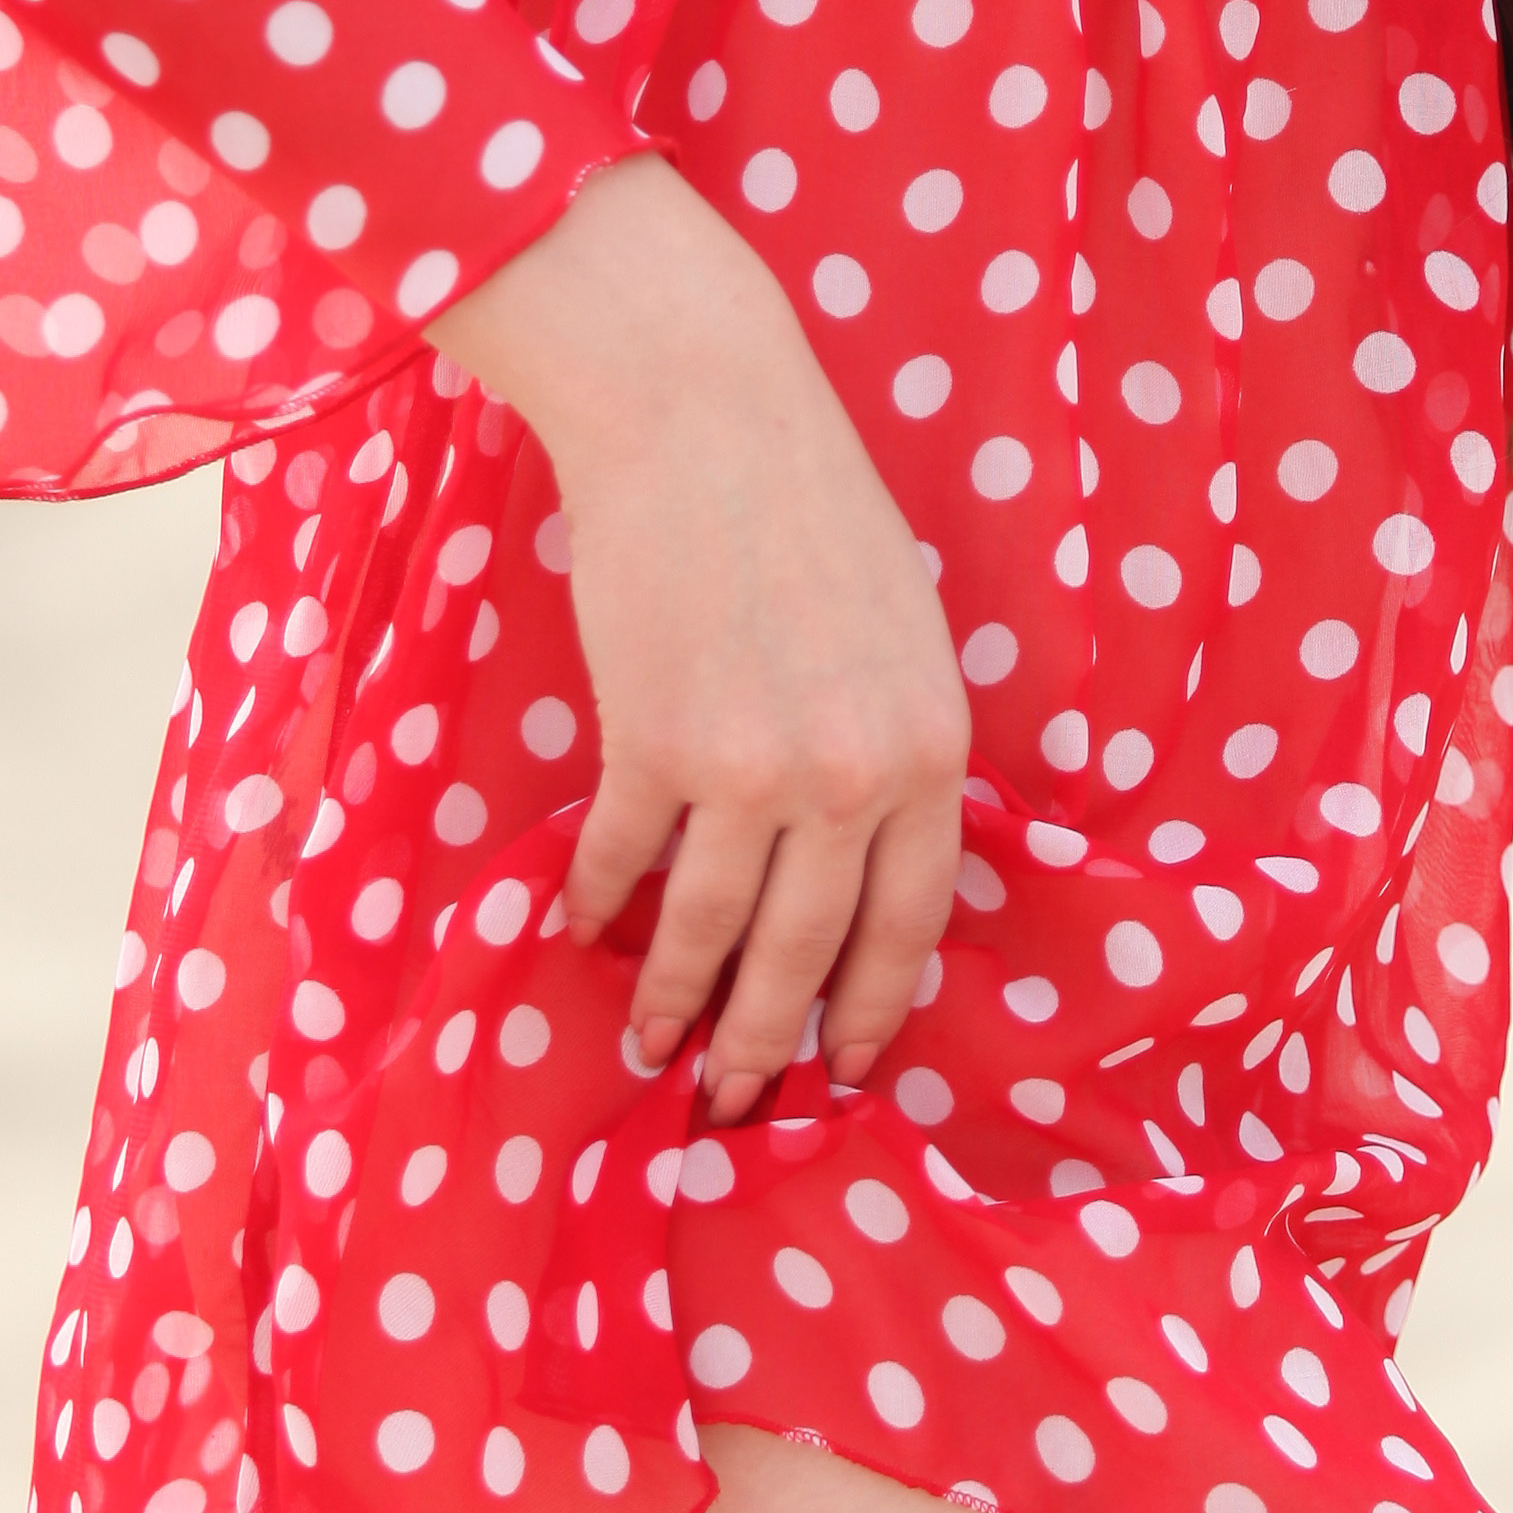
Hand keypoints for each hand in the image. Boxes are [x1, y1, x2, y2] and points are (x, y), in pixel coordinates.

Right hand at [430, 156, 970, 1119]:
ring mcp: (753, 767)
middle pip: (811, 952)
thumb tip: (866, 857)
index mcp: (930, 745)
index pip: (914, 919)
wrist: (705, 413)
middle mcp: (854, 775)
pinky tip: (582, 931)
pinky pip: (622, 858)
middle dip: (770, 1041)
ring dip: (673, 1000)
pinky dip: (598, 901)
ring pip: (713, 930)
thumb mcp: (902, 633)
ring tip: (649, 1047)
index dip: (875, 1004)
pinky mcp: (655, 744)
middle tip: (739, 1099)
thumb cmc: (807, 508)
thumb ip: (894, 746)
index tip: (848, 1065)